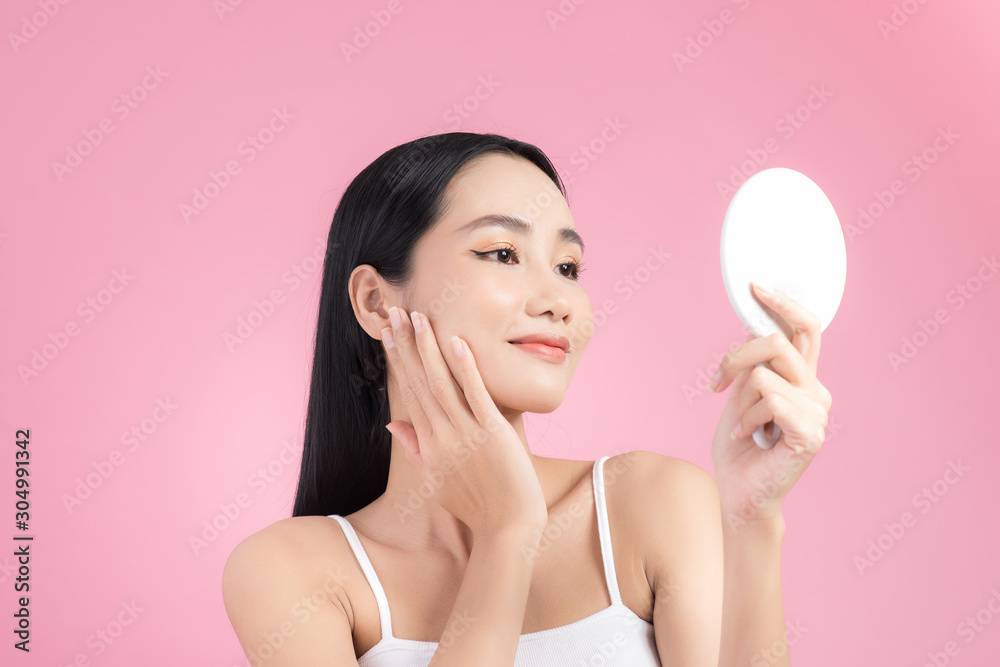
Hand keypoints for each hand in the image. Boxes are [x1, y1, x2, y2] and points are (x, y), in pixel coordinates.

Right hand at [380, 306, 547, 536]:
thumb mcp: (438, 479)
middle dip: (407, 345)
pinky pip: (475, 395)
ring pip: (442, 384)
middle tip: (394, 313)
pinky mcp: (491, 434)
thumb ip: (416, 449)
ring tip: (420, 318)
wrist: (507, 530)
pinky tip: (456, 342)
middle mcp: (441, 436)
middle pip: (420, 382)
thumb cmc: (478, 507)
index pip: (410, 393)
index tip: (390, 334)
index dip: (399, 361)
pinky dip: (465, 368)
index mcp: (429, 445)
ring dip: (429, 349)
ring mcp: (465, 434)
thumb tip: (392, 425)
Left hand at [708, 283, 832, 528]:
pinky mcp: (811, 432)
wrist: (738, 492)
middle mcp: (816, 390)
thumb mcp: (739, 394)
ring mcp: (818, 412)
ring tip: (744, 428)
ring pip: (764, 375)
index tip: (755, 286)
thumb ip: (751, 363)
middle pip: (777, 342)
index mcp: (803, 378)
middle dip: (736, 358)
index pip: (805, 327)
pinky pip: (769, 399)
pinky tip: (749, 437)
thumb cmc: (738, 447)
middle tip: (718, 382)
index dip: (783, 303)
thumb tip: (750, 325)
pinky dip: (747, 418)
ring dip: (740, 404)